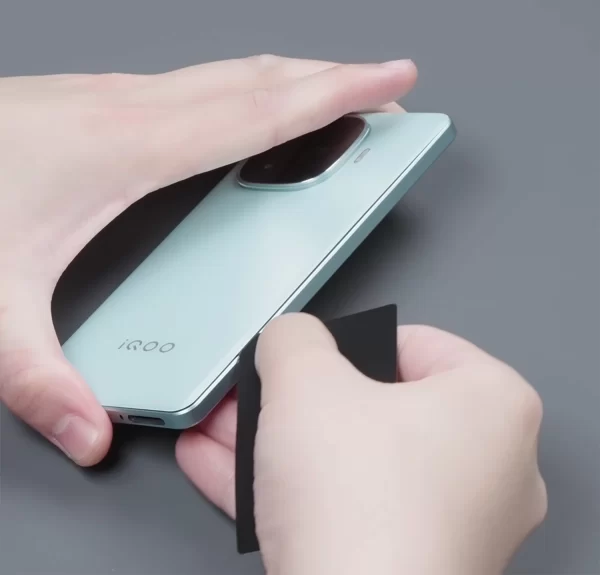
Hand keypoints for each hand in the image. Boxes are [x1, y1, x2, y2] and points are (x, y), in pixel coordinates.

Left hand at [0, 55, 416, 465]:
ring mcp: (118, 100)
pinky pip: (201, 88)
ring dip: (294, 79)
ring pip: (231, 76)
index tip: (389, 81)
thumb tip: (88, 432)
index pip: (263, 113)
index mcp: (131, 147)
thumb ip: (42, 375)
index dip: (338, 94)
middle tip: (385, 89)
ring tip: (337, 93)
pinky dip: (249, 91)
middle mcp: (133, 110)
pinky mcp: (104, 106)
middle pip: (261, 81)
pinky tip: (253, 111)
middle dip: (336, 79)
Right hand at [177, 314, 546, 574]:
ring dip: (276, 441)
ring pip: (344, 460)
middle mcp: (484, 466)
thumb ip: (295, 338)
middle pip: (370, 407)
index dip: (348, 340)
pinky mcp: (402, 564)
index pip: (412, 344)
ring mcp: (445, 523)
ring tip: (223, 425)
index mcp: (490, 404)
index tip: (310, 352)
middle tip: (257, 389)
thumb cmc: (359, 496)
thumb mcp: (307, 380)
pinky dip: (282, 486)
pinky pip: (335, 507)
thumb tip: (291, 337)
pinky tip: (222, 468)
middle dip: (294, 398)